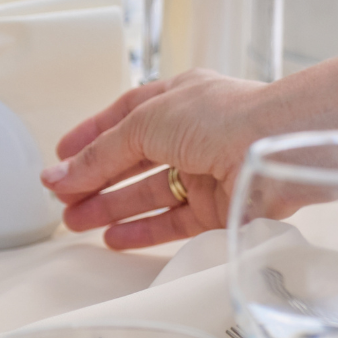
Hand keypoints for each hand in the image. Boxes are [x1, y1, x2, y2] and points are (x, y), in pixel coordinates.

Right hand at [41, 69, 264, 249]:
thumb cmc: (220, 117)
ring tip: (75, 223)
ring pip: (149, 193)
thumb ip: (102, 153)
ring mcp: (206, 171)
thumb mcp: (146, 123)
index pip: (125, 116)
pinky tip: (113, 238)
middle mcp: (193, 133)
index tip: (61, 157)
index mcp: (178, 98)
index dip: (91, 136)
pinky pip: (174, 222)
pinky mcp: (220, 207)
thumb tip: (61, 174)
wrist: (276, 145)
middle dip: (95, 179)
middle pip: (133, 159)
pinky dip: (143, 230)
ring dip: (111, 208)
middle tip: (61, 200)